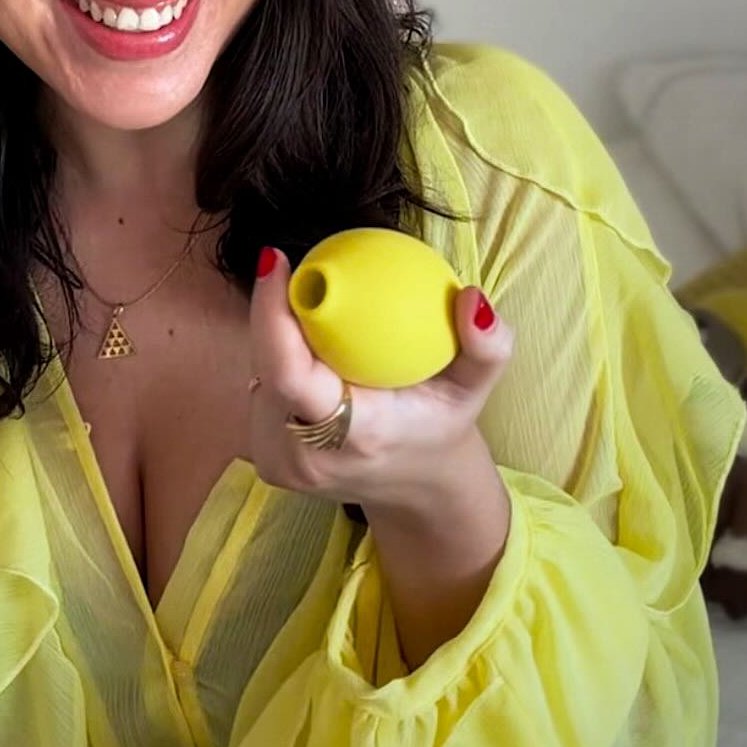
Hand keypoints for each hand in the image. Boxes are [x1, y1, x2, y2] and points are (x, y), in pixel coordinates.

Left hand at [247, 248, 514, 517]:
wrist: (417, 487)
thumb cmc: (439, 426)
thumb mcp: (474, 389)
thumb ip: (488, 347)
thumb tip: (470, 297)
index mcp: (354, 434)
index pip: (288, 374)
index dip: (270, 313)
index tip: (275, 259)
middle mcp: (307, 456)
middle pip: (265, 367)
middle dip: (273, 312)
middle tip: (291, 269)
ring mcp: (281, 464)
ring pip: (258, 377)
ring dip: (273, 337)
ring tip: (299, 304)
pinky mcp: (268, 463)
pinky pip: (260, 393)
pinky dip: (275, 361)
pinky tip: (298, 341)